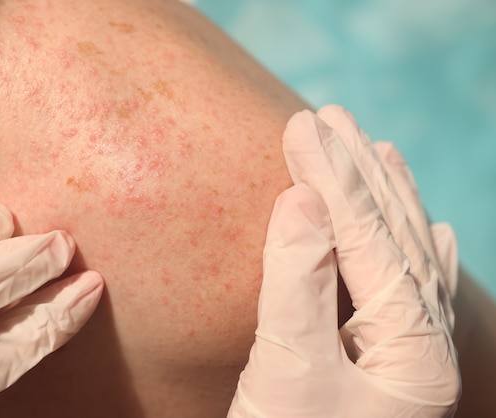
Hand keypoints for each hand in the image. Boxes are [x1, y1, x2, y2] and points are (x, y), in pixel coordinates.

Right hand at [228, 105, 459, 416]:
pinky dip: (413, 246)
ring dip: (385, 197)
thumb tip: (300, 201)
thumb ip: (298, 284)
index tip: (300, 128)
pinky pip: (413, 287)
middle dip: (357, 172)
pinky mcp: (390, 360)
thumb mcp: (289, 374)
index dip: (332, 177)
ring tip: (374, 147)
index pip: (369, 237)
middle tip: (326, 118)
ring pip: (406, 253)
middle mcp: (424, 345)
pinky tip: (429, 225)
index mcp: (411, 348)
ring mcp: (411, 353)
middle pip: (395, 234)